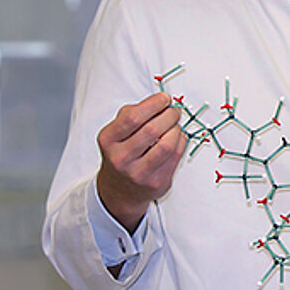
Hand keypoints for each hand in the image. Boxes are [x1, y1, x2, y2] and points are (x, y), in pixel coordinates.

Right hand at [96, 92, 186, 232]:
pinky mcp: (156, 182)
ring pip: (167, 145)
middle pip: (152, 130)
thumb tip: (161, 102)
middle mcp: (121, 158)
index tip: (164, 98)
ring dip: (177, 129)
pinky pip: (176, 156)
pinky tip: (177, 138)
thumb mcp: (117, 132)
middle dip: (169, 115)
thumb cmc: (122, 154)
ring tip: (175, 125)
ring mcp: (139, 173)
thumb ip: (134, 113)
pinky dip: (181, 142)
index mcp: (109, 140)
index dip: (153, 104)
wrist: (120, 190)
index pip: (133, 117)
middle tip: (174, 111)